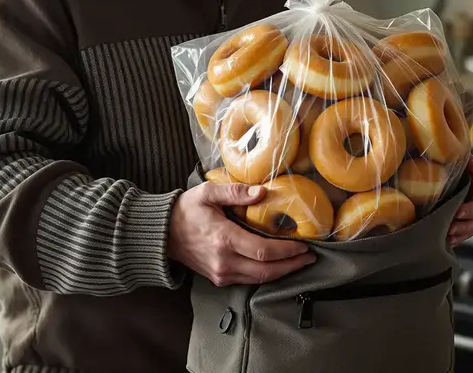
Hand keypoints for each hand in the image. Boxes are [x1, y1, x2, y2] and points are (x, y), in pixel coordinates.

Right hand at [167, 181, 315, 286]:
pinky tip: (278, 266)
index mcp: (224, 239)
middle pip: (266, 271)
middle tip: (310, 257)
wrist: (162, 234)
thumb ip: (235, 192)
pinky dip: (266, 274)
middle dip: (291, 265)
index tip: (303, 245)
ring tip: (299, 262)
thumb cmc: (185, 210)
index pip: (264, 252)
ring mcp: (221, 273)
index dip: (288, 251)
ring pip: (259, 279)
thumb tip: (262, 192)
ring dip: (282, 272)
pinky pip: (249, 280)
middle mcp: (224, 261)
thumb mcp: (207, 193)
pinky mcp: (219, 278)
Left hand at [448, 155, 472, 246]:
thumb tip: (469, 159)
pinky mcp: (463, 221)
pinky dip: (457, 238)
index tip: (458, 211)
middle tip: (451, 226)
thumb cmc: (445, 164)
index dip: (472, 203)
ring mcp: (472, 211)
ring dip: (462, 231)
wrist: (435, 176)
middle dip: (466, 220)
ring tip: (448, 234)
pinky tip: (448, 241)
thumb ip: (460, 159)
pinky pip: (465, 233)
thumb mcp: (449, 159)